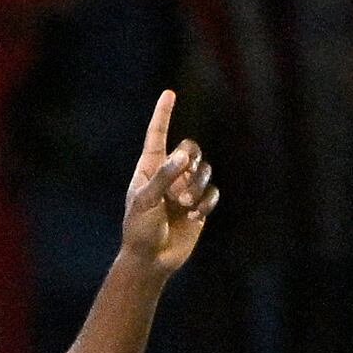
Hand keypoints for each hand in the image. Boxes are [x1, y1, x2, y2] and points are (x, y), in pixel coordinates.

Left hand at [117, 90, 218, 273]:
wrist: (151, 259)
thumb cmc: (140, 229)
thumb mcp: (145, 200)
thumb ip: (164, 175)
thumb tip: (185, 155)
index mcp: (149, 167)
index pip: (158, 134)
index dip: (163, 113)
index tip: (169, 93)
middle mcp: (169, 173)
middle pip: (191, 148)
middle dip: (191, 162)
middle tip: (181, 185)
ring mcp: (185, 189)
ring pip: (205, 170)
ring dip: (197, 187)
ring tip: (184, 206)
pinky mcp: (199, 205)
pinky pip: (212, 191)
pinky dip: (206, 202)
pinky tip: (195, 216)